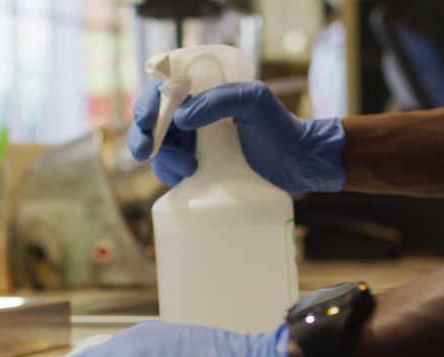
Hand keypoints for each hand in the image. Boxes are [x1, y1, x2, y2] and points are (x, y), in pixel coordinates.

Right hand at [127, 80, 346, 194]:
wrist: (300, 165)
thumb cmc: (281, 127)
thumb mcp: (255, 102)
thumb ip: (221, 100)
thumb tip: (181, 118)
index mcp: (204, 95)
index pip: (163, 92)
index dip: (147, 104)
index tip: (146, 121)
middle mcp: (195, 119)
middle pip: (153, 123)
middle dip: (143, 137)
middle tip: (145, 152)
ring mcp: (196, 145)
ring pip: (160, 151)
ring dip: (163, 159)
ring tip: (190, 167)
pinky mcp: (200, 171)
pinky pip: (172, 172)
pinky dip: (170, 175)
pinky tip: (187, 177)